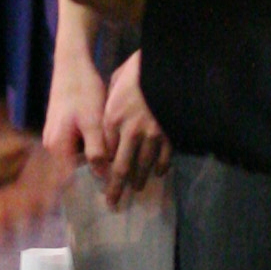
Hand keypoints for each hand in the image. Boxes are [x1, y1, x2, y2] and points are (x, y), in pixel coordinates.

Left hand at [99, 47, 170, 198]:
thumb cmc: (137, 71)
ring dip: (138, 181)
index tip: (100, 179)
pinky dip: (160, 168)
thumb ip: (110, 106)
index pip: (105, 152)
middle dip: (116, 188)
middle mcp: (130, 131)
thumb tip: (108, 120)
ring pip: (143, 167)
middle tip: (112, 202)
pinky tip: (157, 173)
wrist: (166, 67)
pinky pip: (164, 159)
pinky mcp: (169, 135)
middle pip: (121, 168)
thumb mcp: (115, 84)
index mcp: (112, 119)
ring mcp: (152, 135)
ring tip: (136, 189)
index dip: (102, 168)